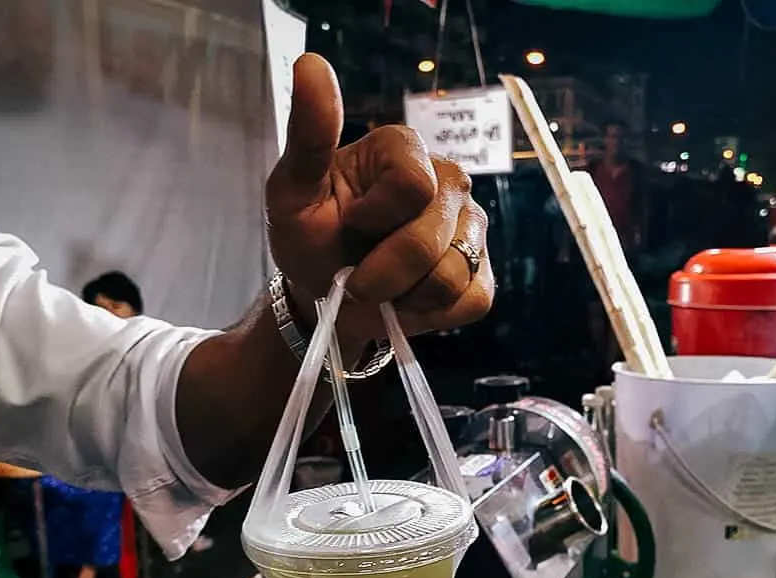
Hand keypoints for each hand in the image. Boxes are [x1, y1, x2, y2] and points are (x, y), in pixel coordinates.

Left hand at [266, 54, 493, 343]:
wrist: (324, 295)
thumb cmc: (309, 237)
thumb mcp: (292, 190)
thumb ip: (308, 134)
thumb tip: (311, 64)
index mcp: (405, 150)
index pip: (413, 186)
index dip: (373, 220)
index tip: (348, 223)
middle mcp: (449, 181)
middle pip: (431, 239)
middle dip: (382, 273)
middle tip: (356, 277)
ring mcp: (471, 228)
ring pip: (451, 276)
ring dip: (404, 297)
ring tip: (384, 287)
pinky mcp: (483, 274)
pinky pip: (471, 300)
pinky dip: (430, 315)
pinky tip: (408, 301)